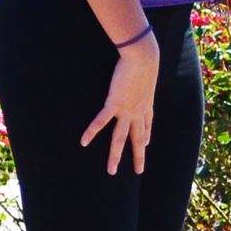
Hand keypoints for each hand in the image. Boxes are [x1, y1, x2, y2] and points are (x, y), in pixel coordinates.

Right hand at [81, 33, 159, 174]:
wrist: (144, 58)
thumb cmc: (145, 60)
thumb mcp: (147, 72)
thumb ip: (142, 76)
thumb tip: (141, 69)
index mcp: (147, 104)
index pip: (147, 125)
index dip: (146, 136)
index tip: (145, 145)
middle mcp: (138, 112)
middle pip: (138, 139)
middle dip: (138, 156)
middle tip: (138, 171)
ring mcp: (127, 111)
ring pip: (120, 138)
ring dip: (115, 155)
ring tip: (111, 170)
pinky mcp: (115, 104)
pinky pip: (101, 122)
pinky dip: (92, 132)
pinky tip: (83, 142)